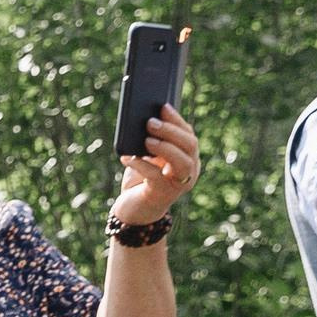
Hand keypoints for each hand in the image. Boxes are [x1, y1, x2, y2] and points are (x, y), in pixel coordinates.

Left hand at [113, 103, 200, 226]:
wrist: (134, 210)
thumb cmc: (141, 179)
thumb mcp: (148, 157)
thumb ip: (152, 140)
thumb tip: (146, 117)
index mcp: (189, 158)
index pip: (188, 135)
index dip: (177, 121)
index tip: (163, 107)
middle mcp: (190, 171)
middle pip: (189, 146)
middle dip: (170, 131)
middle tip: (150, 121)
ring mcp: (178, 184)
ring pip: (181, 162)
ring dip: (164, 147)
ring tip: (146, 139)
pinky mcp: (162, 195)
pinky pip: (155, 177)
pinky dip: (141, 165)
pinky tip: (127, 157)